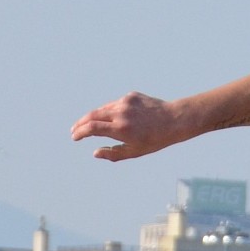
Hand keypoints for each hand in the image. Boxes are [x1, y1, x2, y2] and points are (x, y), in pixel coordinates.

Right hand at [72, 91, 198, 161]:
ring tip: (90, 125)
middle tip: (75, 130)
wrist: (175, 120)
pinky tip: (114, 118)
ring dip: (94, 117)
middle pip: (92, 115)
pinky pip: (115, 104)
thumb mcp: (135, 152)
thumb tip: (95, 152)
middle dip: (80, 123)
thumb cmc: (155, 140)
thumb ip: (113, 154)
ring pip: (103, 109)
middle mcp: (121, 113)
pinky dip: (110, 111)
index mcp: (121, 129)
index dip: (80, 132)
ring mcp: (125, 102)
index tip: (75, 137)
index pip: (92, 128)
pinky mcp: (131, 96)